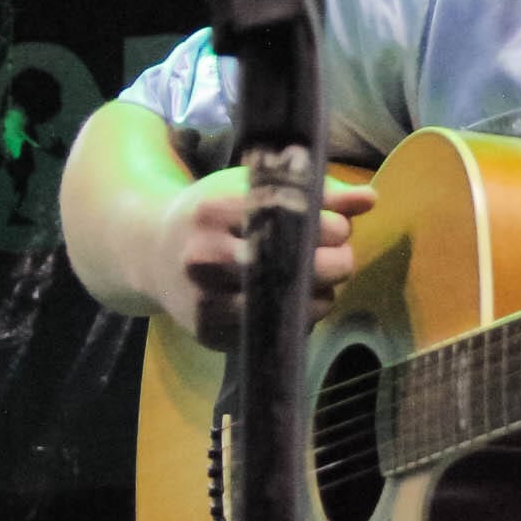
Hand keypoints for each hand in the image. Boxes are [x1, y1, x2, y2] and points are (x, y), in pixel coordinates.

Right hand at [150, 165, 375, 349]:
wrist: (151, 251)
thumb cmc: (214, 214)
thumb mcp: (253, 188)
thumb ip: (314, 191)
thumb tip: (369, 199)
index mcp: (216, 211)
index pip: (298, 220)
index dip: (333, 227)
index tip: (336, 226)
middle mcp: (205, 258)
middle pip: (301, 267)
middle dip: (337, 260)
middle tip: (337, 255)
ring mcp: (205, 301)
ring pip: (296, 305)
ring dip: (324, 293)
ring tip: (315, 278)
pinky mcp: (210, 333)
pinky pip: (278, 330)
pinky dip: (299, 316)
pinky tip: (292, 299)